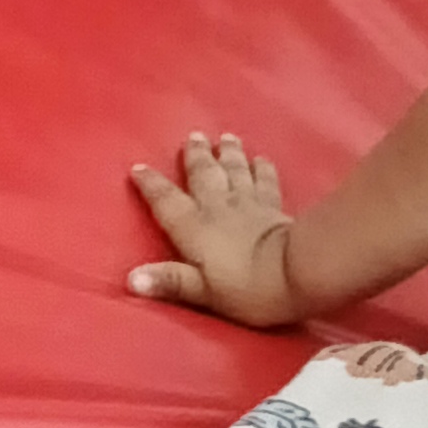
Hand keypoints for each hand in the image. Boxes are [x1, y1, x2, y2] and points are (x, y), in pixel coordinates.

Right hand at [127, 129, 302, 326]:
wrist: (295, 272)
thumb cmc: (244, 287)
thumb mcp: (201, 291)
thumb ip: (169, 282)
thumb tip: (131, 279)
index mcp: (193, 227)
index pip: (165, 201)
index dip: (150, 185)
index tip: (138, 167)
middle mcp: (218, 207)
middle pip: (204, 175)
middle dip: (196, 155)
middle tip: (194, 136)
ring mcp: (248, 203)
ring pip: (235, 171)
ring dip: (229, 154)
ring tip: (226, 138)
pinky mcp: (274, 207)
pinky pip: (266, 182)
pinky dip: (263, 169)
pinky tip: (263, 159)